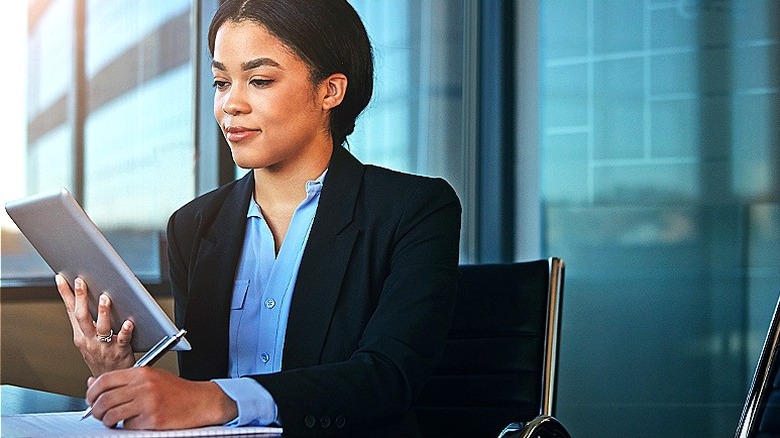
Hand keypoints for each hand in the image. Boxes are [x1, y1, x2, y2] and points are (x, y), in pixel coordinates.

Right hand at [55, 274, 134, 374]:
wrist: (108, 382)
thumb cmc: (100, 357)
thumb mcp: (86, 340)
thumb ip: (86, 321)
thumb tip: (85, 295)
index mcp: (80, 335)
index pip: (70, 311)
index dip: (65, 294)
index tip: (61, 278)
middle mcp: (89, 340)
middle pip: (82, 317)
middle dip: (81, 298)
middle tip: (81, 282)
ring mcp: (104, 346)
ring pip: (102, 327)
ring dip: (102, 312)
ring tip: (104, 298)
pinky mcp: (119, 351)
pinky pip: (123, 339)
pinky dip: (126, 330)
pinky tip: (129, 322)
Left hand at [86, 367, 237, 428]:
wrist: (201, 401)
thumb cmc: (177, 391)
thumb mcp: (151, 377)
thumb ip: (124, 380)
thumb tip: (94, 383)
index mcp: (142, 373)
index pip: (105, 380)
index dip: (91, 392)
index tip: (91, 399)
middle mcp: (144, 386)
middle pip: (104, 399)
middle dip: (96, 410)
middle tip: (99, 414)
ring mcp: (148, 403)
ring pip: (112, 415)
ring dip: (108, 421)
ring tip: (113, 421)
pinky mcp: (153, 419)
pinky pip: (128, 426)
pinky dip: (127, 427)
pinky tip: (135, 422)